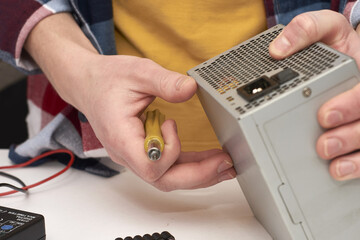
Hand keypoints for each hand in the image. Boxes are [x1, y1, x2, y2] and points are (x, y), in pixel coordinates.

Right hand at [83, 55, 235, 190]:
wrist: (89, 84)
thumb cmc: (107, 80)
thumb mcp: (138, 72)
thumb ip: (165, 82)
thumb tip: (191, 89)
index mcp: (121, 136)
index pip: (149, 166)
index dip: (169, 153)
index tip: (173, 124)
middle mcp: (127, 153)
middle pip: (164, 180)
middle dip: (198, 175)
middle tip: (226, 164)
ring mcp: (134, 155)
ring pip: (167, 178)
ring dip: (198, 174)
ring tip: (224, 165)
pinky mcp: (142, 152)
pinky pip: (167, 166)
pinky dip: (189, 165)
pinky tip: (208, 160)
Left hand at [269, 10, 359, 179]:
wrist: (344, 60)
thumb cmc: (338, 49)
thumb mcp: (326, 30)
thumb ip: (306, 30)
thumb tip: (278, 49)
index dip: (350, 105)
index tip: (324, 115)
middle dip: (349, 136)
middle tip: (324, 144)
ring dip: (353, 156)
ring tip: (331, 163)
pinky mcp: (358, 137)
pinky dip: (356, 165)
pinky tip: (339, 171)